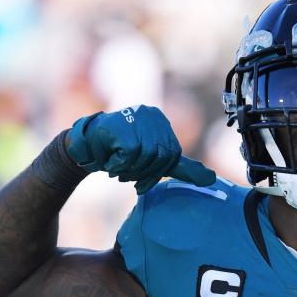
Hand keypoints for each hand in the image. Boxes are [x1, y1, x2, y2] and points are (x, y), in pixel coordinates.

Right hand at [66, 105, 215, 193]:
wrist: (84, 147)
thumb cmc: (119, 152)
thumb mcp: (155, 161)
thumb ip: (181, 168)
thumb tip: (213, 179)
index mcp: (161, 121)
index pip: (172, 155)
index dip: (157, 172)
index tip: (141, 181)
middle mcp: (150, 115)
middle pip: (161, 156)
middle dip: (143, 172)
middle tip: (127, 175)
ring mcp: (135, 117)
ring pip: (146, 155)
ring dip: (130, 170)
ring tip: (118, 168)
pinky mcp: (120, 124)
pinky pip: (129, 153)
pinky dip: (119, 165)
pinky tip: (110, 162)